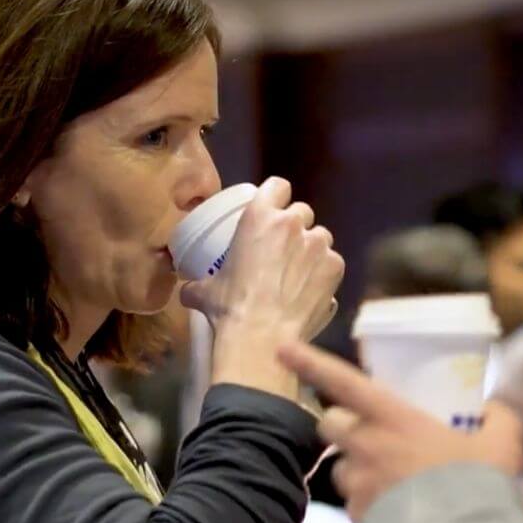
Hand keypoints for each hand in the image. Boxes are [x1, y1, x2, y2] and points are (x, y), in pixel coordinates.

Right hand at [182, 178, 344, 400]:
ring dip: (311, 250)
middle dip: (295, 227)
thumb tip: (188, 291)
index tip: (274, 211)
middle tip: (284, 251)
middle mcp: (292, 224)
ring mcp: (318, 245)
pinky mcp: (335, 268)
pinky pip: (332, 264)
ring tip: (299, 274)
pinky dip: (324, 275)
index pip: (277, 186)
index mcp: (259, 217)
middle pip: (302, 212)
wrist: (262, 337)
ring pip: (321, 237)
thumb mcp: (205, 292)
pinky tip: (311, 292)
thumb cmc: (230, 309)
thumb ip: (198, 285)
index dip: (277, 197)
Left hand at [276, 342, 522, 520]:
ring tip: (393, 483)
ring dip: (356, 471)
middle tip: (370, 436)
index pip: (342, 382)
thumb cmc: (478, 486)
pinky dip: (370, 508)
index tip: (281, 345)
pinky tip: (401, 517)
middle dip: (341, 428)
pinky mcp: (357, 521)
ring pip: (340, 470)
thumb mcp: (501, 445)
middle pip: (329, 425)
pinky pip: (355, 508)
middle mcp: (365, 447)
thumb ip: (499, 420)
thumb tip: (496, 410)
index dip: (310, 361)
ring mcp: (358, 486)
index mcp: (392, 419)